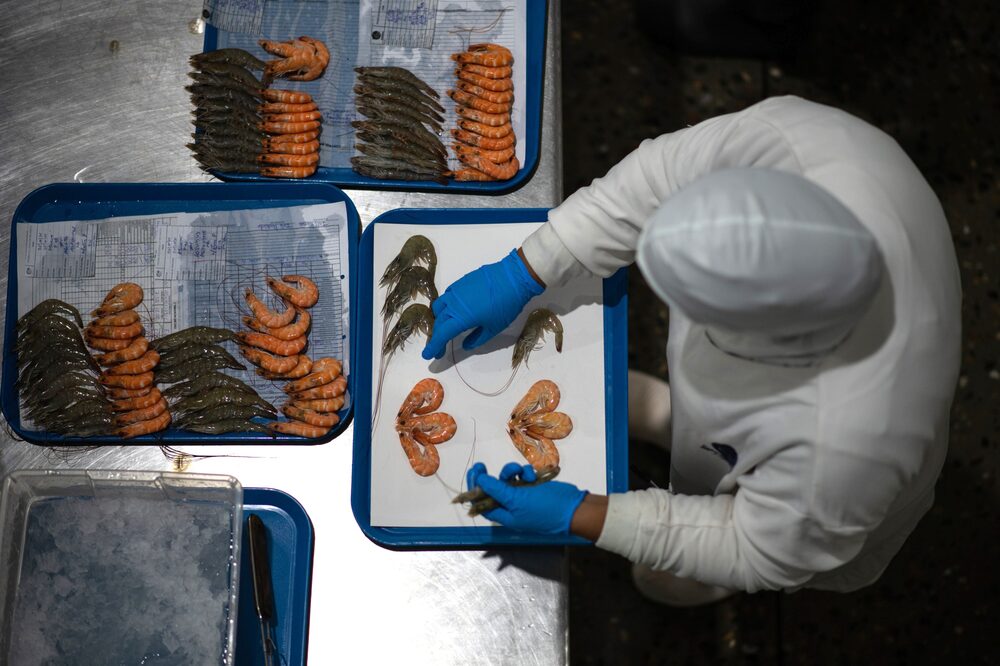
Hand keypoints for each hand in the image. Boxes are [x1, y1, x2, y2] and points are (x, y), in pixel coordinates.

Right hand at [421, 249, 543, 359]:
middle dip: (437, 337)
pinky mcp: (460, 282)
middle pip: (438, 322)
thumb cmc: (506, 306)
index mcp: (460, 318)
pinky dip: (446, 306)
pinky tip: (454, 310)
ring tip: (445, 328)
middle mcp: (453, 304)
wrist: (514, 278)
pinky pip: (447, 296)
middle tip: (440, 349)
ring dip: (438, 320)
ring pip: (439, 307)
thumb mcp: (493, 328)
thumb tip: (465, 345)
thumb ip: (477, 339)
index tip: (428, 355)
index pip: (441, 335)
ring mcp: (455, 291)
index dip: (433, 346)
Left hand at [466, 462, 586, 534]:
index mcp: (505, 515)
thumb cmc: (544, 508)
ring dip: (511, 472)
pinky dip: (526, 472)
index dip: (474, 489)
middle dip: (488, 478)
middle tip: (481, 465)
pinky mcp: (534, 488)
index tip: (474, 473)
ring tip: (520, 471)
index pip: (481, 503)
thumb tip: (479, 481)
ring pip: (508, 480)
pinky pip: (523, 476)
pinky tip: (533, 474)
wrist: (573, 507)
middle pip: (492, 490)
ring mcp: (523, 497)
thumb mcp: (518, 499)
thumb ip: (497, 490)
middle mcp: (511, 507)